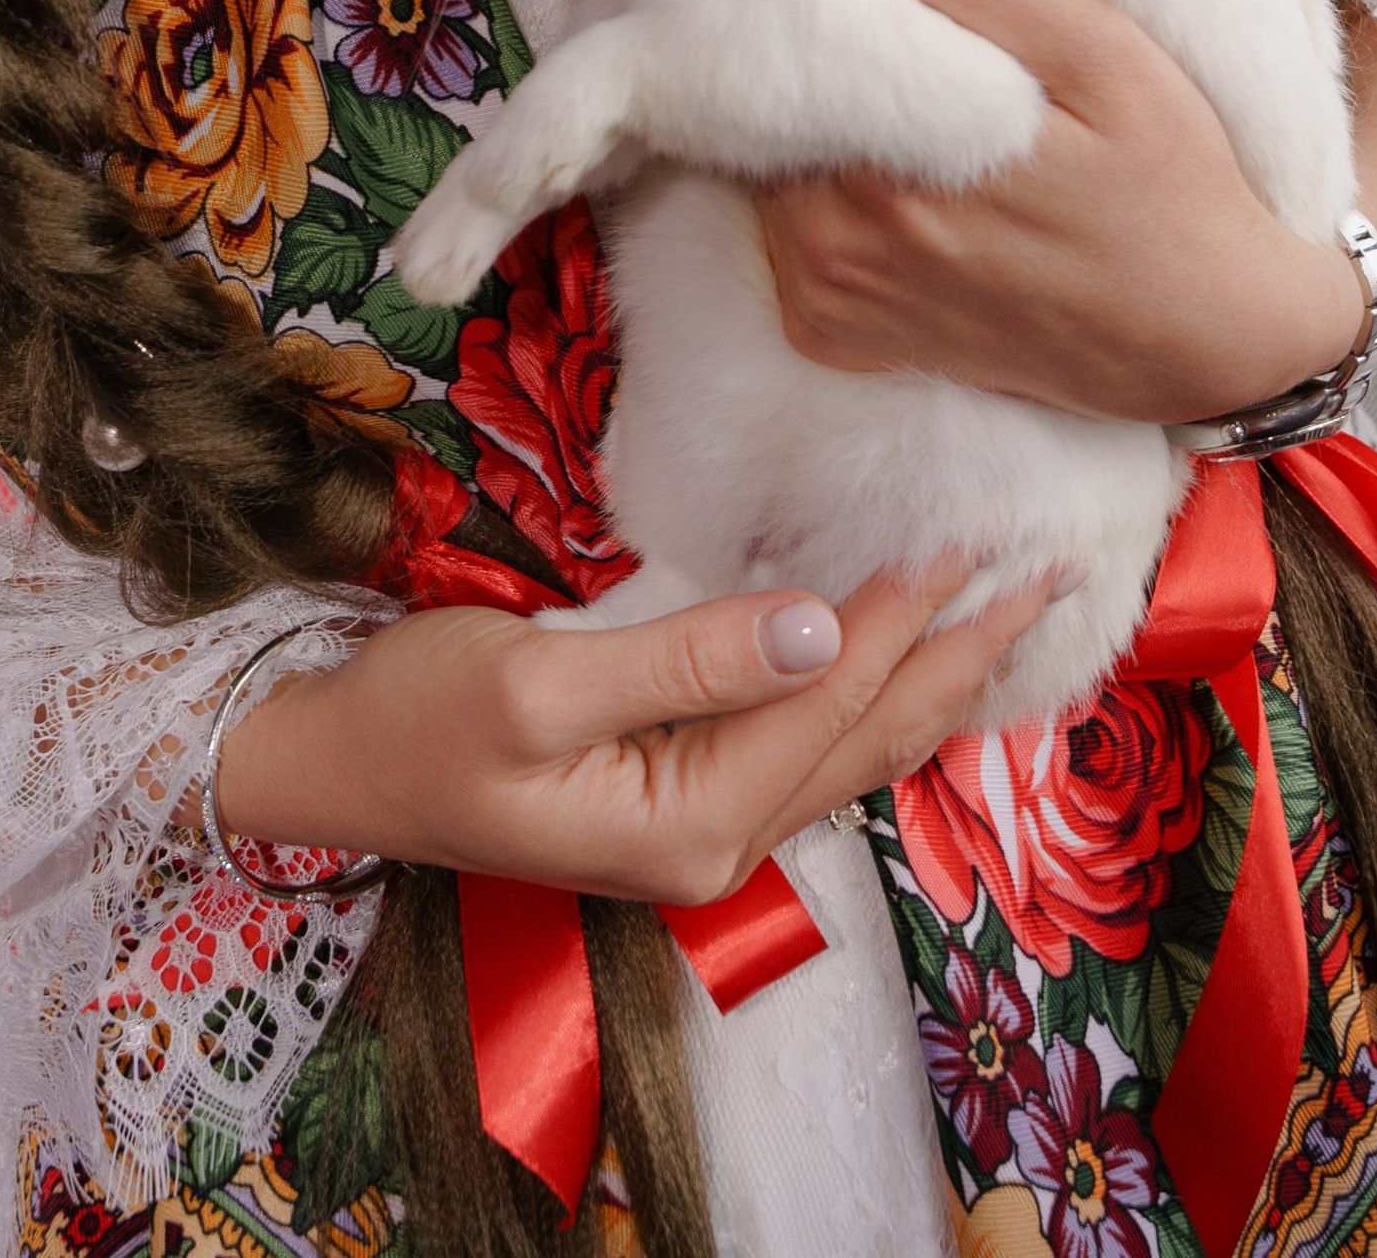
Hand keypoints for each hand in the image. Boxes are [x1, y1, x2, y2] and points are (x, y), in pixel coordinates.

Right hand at [217, 561, 1062, 908]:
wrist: (325, 766)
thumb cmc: (416, 718)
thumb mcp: (538, 683)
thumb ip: (686, 656)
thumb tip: (818, 623)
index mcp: (691, 823)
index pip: (828, 700)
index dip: (903, 614)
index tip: (975, 533)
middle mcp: (716, 841)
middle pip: (867, 737)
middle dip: (960, 656)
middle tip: (1051, 576)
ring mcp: (698, 825)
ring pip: (848, 745)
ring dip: (930, 675)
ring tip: (1010, 613)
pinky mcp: (675, 793)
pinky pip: (804, 742)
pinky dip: (867, 693)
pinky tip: (900, 656)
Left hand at [755, 0, 1364, 427]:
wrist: (1210, 339)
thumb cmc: (1169, 182)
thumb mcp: (1104, 56)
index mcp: (897, 168)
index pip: (778, 59)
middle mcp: (847, 244)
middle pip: (760, 118)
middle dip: (791, 65)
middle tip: (849, 11)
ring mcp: (839, 300)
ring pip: (761, 178)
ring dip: (796, 136)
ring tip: (876, 95)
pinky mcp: (844, 340)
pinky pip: (780, 252)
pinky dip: (804, 210)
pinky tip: (873, 178)